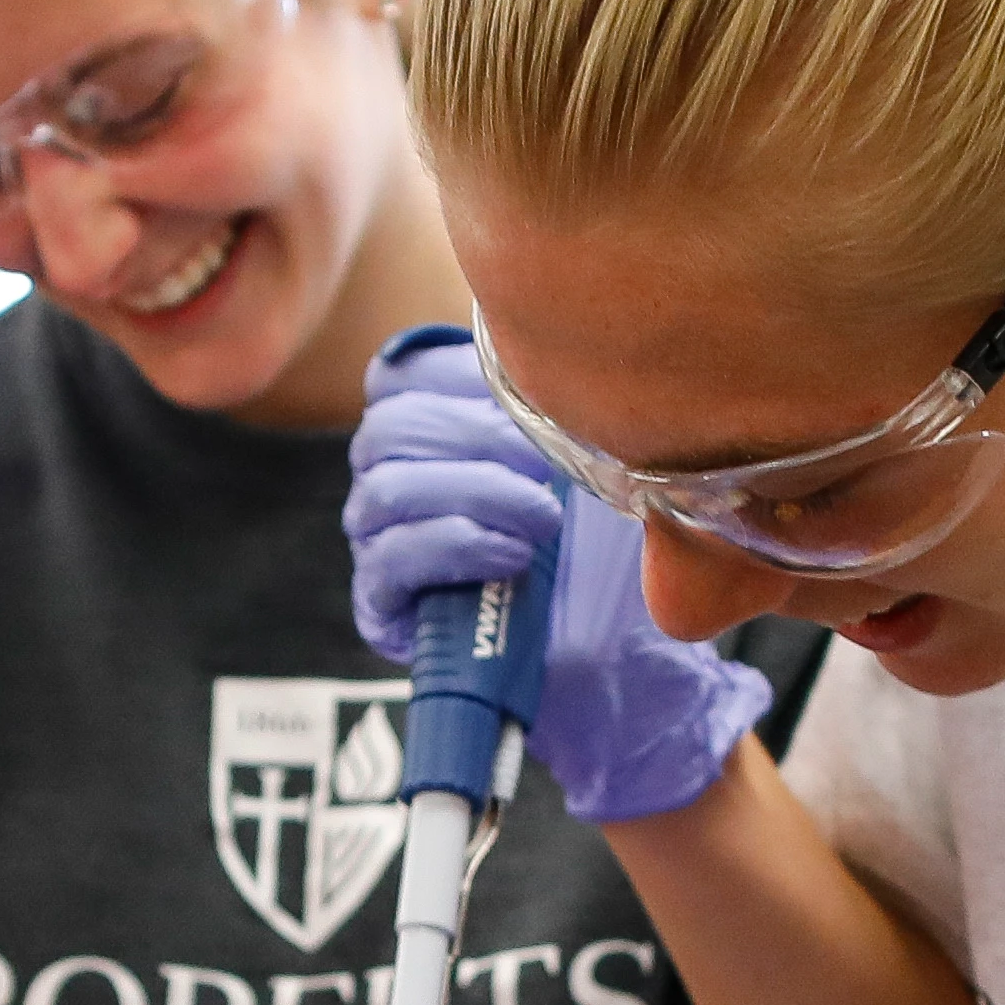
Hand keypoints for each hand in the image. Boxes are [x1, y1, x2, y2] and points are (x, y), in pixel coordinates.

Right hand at [346, 334, 764, 823]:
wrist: (620, 665)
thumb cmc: (606, 554)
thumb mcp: (592, 461)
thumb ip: (554, 402)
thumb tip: (541, 339)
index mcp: (433, 435)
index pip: (397, 377)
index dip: (452, 374)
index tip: (524, 396)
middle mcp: (394, 484)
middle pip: (387, 427)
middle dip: (472, 435)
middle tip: (545, 467)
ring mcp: (384, 547)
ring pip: (384, 489)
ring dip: (475, 493)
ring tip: (544, 521)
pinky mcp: (386, 610)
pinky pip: (389, 561)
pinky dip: (456, 547)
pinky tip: (514, 556)